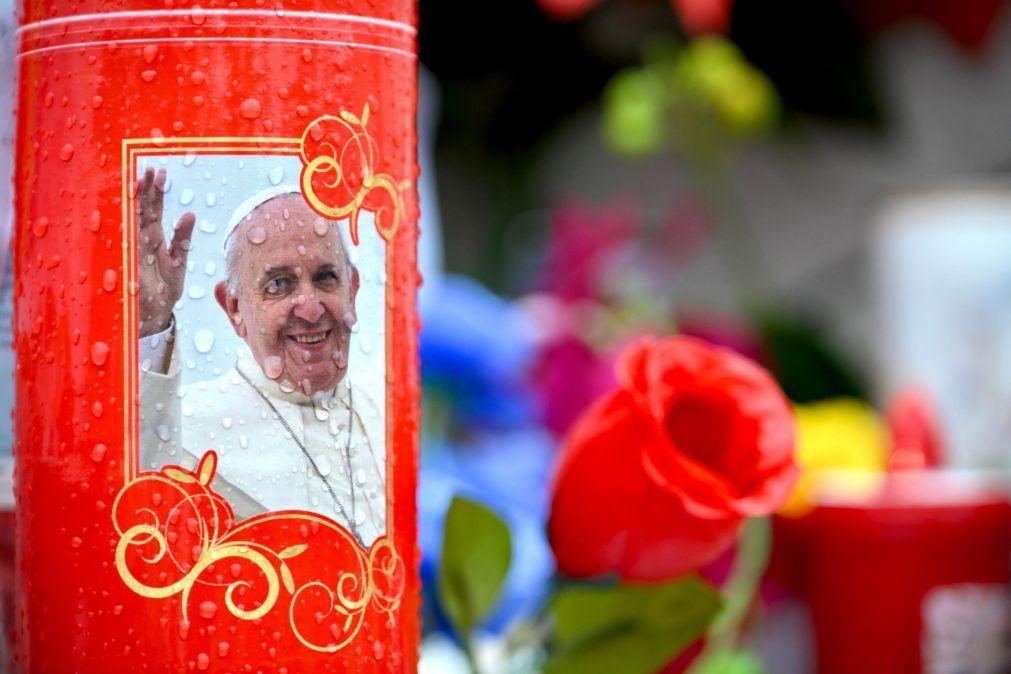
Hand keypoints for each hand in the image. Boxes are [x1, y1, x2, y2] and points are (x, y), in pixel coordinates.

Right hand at [137, 167, 195, 336]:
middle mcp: (142, 241)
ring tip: (143, 181)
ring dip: (140, 203)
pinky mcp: (133, 265)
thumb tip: (190, 214)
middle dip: (146, 190)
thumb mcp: (178, 261)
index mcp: (154, 238)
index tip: (159, 171)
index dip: (156, 191)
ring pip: (135, 222)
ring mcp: (136, 251)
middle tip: (150, 169)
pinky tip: (153, 215)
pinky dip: (140, 231)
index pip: (153, 209)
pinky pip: (133, 244)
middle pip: (143, 210)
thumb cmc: (164, 289)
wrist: (154, 316)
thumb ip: (182, 239)